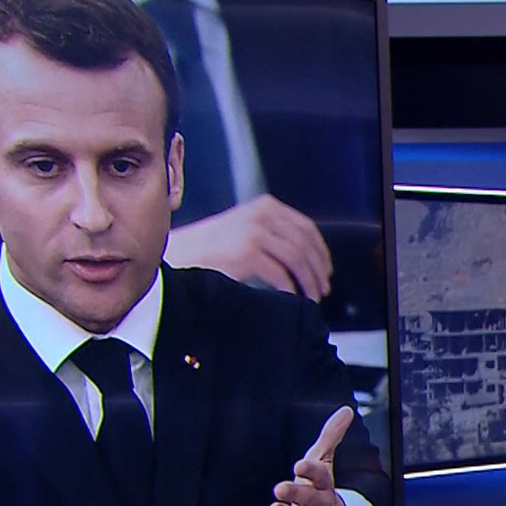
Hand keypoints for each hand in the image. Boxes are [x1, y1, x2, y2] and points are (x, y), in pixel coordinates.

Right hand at [164, 194, 332, 300]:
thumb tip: (307, 259)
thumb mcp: (245, 228)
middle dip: (318, 270)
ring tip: (311, 298)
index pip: (306, 228)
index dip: (321, 252)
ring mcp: (254, 233)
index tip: (326, 271)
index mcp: (265, 206)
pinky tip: (292, 299)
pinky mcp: (246, 253)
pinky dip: (291, 290)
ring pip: (298, 260)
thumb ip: (272, 234)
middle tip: (323, 290)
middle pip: (306, 245)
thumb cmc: (211, 247)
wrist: (179, 253)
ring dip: (309, 282)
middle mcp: (262, 215)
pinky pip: (281, 275)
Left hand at [258, 406, 353, 505]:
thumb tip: (346, 410)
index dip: (312, 471)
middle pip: (313, 500)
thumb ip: (331, 438)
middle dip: (298, 494)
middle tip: (280, 488)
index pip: (323, 476)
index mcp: (326, 486)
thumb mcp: (324, 465)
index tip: (300, 465)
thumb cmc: (321, 492)